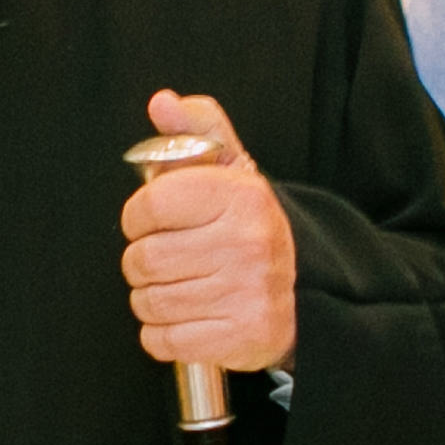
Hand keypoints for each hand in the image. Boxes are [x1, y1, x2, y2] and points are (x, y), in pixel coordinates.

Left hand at [120, 91, 298, 372]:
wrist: (305, 293)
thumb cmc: (251, 228)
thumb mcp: (232, 171)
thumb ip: (196, 132)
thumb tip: (162, 103)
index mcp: (242, 196)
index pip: (150, 205)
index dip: (140, 216)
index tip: (154, 221)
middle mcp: (247, 243)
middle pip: (142, 259)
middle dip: (143, 262)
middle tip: (170, 258)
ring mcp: (245, 294)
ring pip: (148, 302)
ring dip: (153, 298)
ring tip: (182, 287)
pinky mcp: (240, 338)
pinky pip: (162, 341)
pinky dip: (164, 334)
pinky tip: (187, 318)